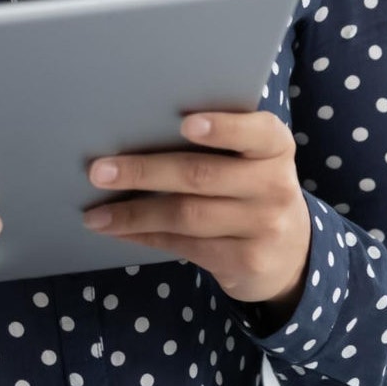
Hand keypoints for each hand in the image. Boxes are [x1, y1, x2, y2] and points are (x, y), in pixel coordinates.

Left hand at [82, 111, 310, 316]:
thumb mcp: (254, 160)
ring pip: (186, 216)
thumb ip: (221, 144)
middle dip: (145, 172)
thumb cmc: (253, 187)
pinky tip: (118, 230)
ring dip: (134, 214)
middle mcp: (275, 186)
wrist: (291, 253)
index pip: (257, 132)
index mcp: (276, 147)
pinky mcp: (244, 262)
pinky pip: (184, 245)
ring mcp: (263, 228)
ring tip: (96, 213)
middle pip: (201, 176)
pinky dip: (145, 236)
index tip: (185, 124)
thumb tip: (138, 130)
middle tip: (100, 171)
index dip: (222, 128)